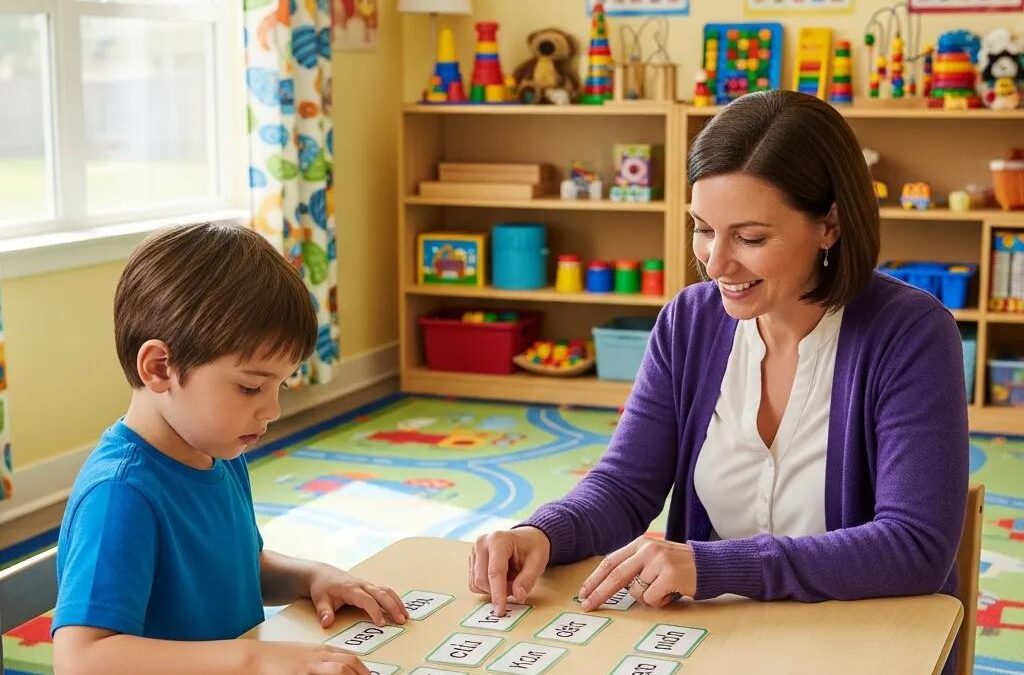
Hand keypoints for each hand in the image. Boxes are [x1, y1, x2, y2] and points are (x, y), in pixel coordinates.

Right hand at [253, 641, 369, 674]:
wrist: (255, 657)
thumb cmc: (279, 656)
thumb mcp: (304, 652)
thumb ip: (322, 658)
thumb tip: (340, 666)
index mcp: (320, 650)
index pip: (349, 657)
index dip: (363, 668)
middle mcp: (318, 657)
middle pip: (348, 663)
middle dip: (362, 674)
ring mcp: (308, 668)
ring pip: (339, 669)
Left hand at [307, 564, 407, 627]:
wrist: (322, 574)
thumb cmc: (322, 587)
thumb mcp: (320, 599)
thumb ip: (324, 612)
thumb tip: (326, 623)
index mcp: (351, 589)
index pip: (367, 600)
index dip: (375, 611)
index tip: (382, 623)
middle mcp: (362, 585)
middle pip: (382, 594)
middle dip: (393, 607)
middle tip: (401, 621)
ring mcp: (367, 585)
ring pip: (386, 591)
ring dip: (397, 602)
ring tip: (405, 616)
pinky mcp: (369, 587)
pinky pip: (385, 591)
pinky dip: (394, 599)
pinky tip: (400, 609)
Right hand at [469, 527, 550, 616]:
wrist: (526, 538)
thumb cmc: (533, 547)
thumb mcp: (538, 562)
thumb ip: (528, 580)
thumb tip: (517, 596)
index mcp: (498, 540)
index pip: (495, 572)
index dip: (497, 593)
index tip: (500, 610)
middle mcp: (482, 543)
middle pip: (482, 580)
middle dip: (498, 591)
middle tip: (516, 587)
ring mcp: (474, 550)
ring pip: (476, 583)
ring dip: (493, 589)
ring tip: (509, 579)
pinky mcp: (472, 559)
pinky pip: (474, 582)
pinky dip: (488, 587)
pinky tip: (500, 578)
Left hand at [578, 536, 695, 610]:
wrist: (711, 564)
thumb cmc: (679, 565)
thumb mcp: (654, 558)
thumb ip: (634, 565)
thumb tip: (606, 584)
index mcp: (640, 543)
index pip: (611, 561)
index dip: (595, 578)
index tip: (584, 592)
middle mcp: (647, 548)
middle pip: (615, 575)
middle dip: (599, 592)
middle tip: (587, 606)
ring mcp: (659, 560)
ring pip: (636, 591)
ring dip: (647, 598)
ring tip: (664, 589)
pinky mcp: (670, 574)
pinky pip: (652, 598)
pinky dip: (660, 601)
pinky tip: (671, 592)